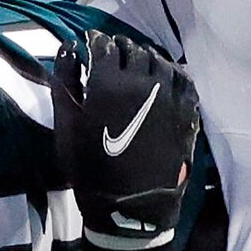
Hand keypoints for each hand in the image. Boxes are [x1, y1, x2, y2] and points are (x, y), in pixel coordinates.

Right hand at [50, 32, 200, 250]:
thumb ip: (65, 82)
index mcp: (108, 83)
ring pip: (158, 60)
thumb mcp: (66, 127)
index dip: (95, 42)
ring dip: (145, 57)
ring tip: (137, 66)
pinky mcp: (186, 111)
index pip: (103, 45)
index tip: (91, 44)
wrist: (129, 208)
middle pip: (132, 49)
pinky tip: (163, 77)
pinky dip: (172, 72)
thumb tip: (69, 47)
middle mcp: (141, 82)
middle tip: (113, 54)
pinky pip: (183, 79)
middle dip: (120, 47)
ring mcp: (168, 95)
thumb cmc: (90, 168)